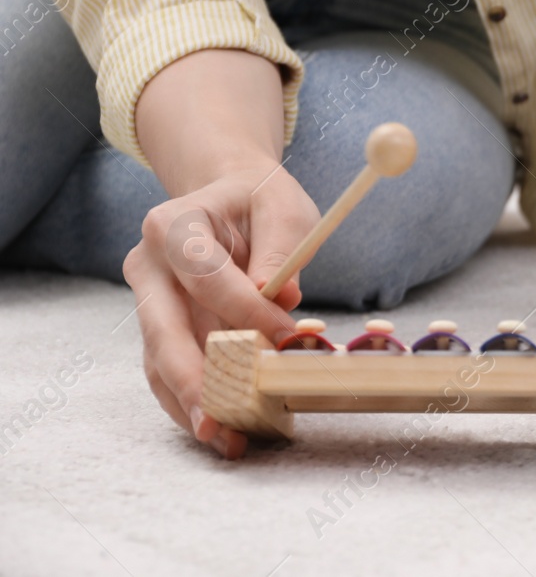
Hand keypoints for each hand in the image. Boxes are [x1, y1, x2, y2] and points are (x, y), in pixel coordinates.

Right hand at [121, 162, 319, 457]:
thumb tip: (281, 301)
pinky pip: (168, 372)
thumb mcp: (282, 206)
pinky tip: (219, 429)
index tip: (288, 338)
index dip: (248, 313)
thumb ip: (281, 249)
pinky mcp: (159, 329)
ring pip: (160, 363)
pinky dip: (192, 402)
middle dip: (193, 382)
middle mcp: (148, 267)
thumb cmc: (258, 199)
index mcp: (173, 226)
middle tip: (220, 424)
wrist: (228, 195)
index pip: (208, 280)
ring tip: (226, 440)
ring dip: (191, 405)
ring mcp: (147, 301)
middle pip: (164, 333)